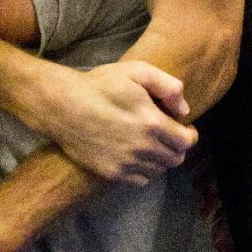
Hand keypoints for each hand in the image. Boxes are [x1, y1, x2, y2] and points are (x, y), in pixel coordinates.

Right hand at [32, 59, 196, 184]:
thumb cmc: (100, 84)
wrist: (62, 106)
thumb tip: (184, 111)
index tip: (183, 129)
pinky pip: (140, 180)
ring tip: (150, 144)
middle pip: (175, 159)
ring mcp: (126, 163)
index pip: (186, 141)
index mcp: (152, 123)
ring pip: (158, 171)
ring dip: (159, 159)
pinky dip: (143, 171)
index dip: (189, 135)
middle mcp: (143, 148)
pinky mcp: (111, 173)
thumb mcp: (137, 71)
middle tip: (167, 137)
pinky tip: (135, 156)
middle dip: (176, 148)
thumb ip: (168, 86)